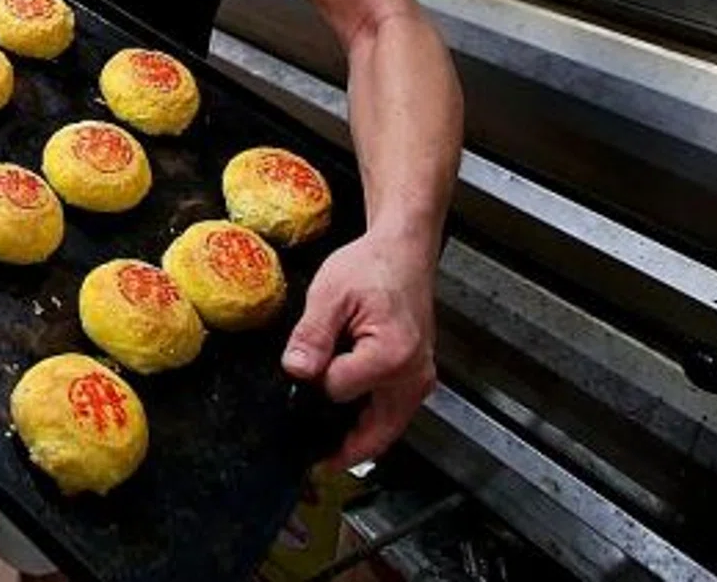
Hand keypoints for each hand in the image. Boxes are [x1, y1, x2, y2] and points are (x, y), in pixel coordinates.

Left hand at [282, 230, 438, 469]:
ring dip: (356, 441)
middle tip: (308, 464)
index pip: (339, 393)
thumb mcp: (330, 292)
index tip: (302, 368)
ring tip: (322, 448)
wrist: (401, 252)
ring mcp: (419, 381)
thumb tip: (297, 372)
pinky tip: (344, 422)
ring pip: (387, 430)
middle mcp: (413, 376)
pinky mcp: (417, 379)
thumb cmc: (371, 266)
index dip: (315, 383)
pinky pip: (392, 415)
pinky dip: (369, 423)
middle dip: (342, 450)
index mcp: (391, 356)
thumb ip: (311, 334)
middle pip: (374, 434)